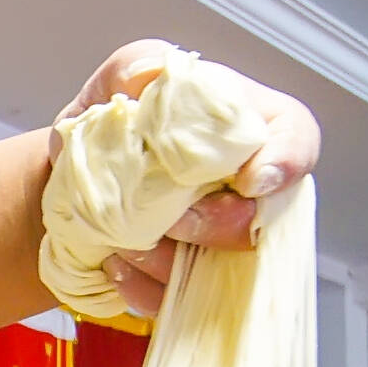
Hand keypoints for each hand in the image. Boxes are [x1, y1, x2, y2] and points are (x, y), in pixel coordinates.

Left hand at [61, 40, 318, 308]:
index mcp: (244, 126)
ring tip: (120, 235)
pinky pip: (180, 301)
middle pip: (264, 218)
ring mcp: (220, 240)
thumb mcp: (113, 82)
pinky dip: (143, 288)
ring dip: (167, 258)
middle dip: (212, 222)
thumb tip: (149, 76)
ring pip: (222, 269)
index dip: (287, 161)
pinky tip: (114, 263)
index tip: (250, 181)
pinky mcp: (190, 281)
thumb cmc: (106, 127)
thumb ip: (136, 65)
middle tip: (165, 215)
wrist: (69, 184)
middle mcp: (246, 186)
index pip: (297, 137)